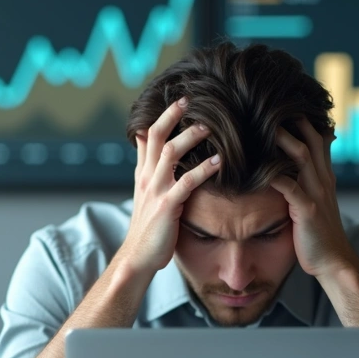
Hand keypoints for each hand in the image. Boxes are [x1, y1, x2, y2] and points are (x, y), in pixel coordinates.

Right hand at [118, 97, 219, 275]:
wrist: (137, 258)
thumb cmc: (148, 229)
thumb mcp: (147, 195)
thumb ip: (151, 173)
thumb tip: (155, 153)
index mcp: (142, 173)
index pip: (147, 136)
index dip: (161, 115)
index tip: (179, 99)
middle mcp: (146, 177)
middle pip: (155, 136)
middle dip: (171, 115)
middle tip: (190, 99)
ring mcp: (155, 191)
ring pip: (169, 153)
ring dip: (190, 137)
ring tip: (210, 125)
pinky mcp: (166, 207)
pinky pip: (186, 182)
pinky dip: (204, 169)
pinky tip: (221, 161)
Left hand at [269, 117, 355, 277]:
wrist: (335, 262)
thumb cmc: (319, 235)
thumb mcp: (317, 202)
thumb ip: (308, 182)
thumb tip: (293, 166)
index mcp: (324, 176)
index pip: (318, 139)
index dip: (303, 120)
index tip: (283, 106)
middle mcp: (323, 179)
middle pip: (311, 139)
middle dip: (293, 120)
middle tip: (269, 104)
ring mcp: (317, 193)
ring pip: (302, 156)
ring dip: (283, 139)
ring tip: (262, 125)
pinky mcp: (307, 210)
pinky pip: (289, 186)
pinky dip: (273, 175)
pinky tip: (256, 167)